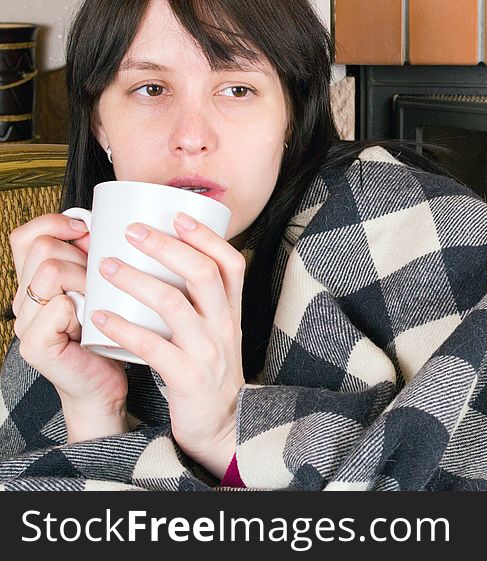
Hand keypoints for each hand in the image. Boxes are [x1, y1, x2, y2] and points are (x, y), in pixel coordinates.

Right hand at [9, 214, 128, 440]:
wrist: (106, 385)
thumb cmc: (110, 334)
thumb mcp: (103, 287)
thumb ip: (95, 258)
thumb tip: (105, 222)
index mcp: (34, 282)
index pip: (25, 236)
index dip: (54, 224)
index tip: (88, 230)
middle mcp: (23, 300)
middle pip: (43, 249)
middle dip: (81, 257)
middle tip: (101, 281)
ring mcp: (25, 323)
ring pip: (50, 271)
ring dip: (85, 280)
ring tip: (99, 300)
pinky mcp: (35, 345)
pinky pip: (58, 307)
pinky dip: (82, 309)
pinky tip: (94, 321)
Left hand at [90, 212, 245, 477]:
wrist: (223, 425)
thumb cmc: (210, 372)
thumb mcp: (218, 331)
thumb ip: (202, 301)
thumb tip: (172, 260)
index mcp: (232, 312)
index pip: (231, 263)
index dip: (206, 236)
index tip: (176, 214)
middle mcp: (224, 326)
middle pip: (202, 274)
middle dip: (165, 247)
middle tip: (131, 231)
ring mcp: (208, 351)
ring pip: (174, 305)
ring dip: (136, 280)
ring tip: (105, 266)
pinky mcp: (187, 378)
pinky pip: (153, 347)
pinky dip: (123, 329)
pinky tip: (100, 316)